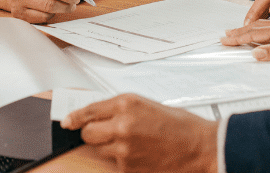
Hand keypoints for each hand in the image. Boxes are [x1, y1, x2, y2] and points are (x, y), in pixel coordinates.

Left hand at [62, 94, 217, 172]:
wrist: (202, 147)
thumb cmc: (182, 126)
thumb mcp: (150, 106)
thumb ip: (124, 109)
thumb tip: (102, 115)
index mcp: (127, 103)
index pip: (89, 110)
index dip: (75, 117)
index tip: (67, 122)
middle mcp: (122, 124)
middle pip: (88, 133)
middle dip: (93, 134)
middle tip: (106, 134)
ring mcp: (123, 149)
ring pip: (99, 150)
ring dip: (108, 148)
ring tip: (132, 144)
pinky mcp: (128, 168)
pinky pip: (115, 164)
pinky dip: (123, 160)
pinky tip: (142, 154)